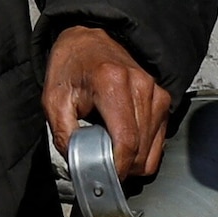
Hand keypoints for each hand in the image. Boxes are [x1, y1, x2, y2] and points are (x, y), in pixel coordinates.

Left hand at [44, 25, 175, 182]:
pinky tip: (123, 143)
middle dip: (122, 168)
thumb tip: (79, 166)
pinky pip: (158, 141)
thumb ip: (65, 134)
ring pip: (152, 150)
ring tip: (109, 150)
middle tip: (100, 167)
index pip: (126, 141)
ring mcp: (157, 93)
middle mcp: (142, 87)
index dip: (116, 168)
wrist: (90, 39)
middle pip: (141, 150)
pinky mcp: (163, 99)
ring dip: (132, 161)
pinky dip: (142, 151)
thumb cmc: (71, 66)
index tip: (103, 177)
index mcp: (113, 83)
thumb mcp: (54, 99)